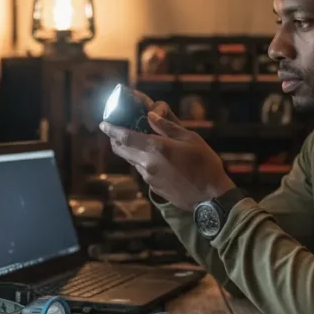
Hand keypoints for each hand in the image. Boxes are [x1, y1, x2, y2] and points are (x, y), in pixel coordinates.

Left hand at [99, 95, 234, 211]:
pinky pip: (141, 170)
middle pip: (121, 149)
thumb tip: (151, 115)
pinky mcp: (153, 187)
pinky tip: (154, 157)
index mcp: (156, 148)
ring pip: (131, 160)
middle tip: (117, 130)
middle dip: (116, 139)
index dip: (112, 129)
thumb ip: (168, 126)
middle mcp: (147, 163)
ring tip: (139, 141)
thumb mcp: (190, 138)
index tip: (103, 123)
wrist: (210, 198)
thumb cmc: (205, 164)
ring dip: (130, 150)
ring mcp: (148, 177)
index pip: (124, 136)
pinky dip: (142, 160)